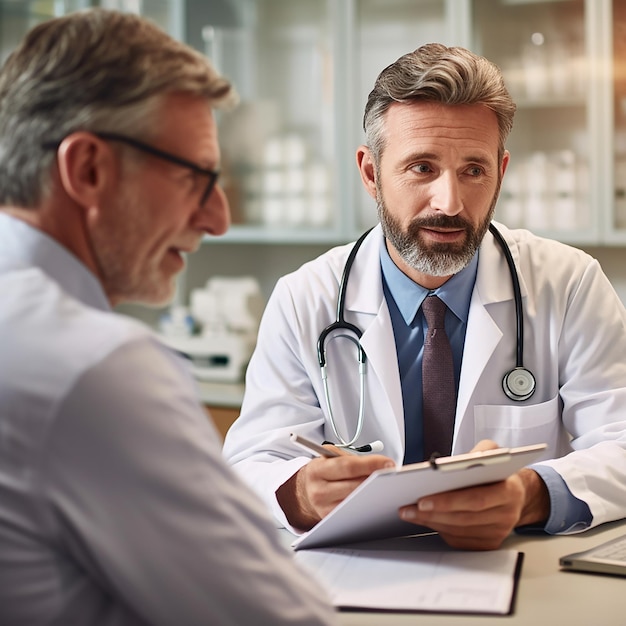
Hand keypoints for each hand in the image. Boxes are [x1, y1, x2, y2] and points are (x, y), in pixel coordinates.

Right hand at [277, 452, 394, 530]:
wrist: (303, 492)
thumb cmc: (321, 472)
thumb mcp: (327, 457)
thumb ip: (348, 457)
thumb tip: (378, 464)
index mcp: (317, 470)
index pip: (348, 466)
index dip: (370, 465)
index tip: (388, 463)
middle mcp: (319, 491)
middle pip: (355, 487)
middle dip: (376, 480)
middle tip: (392, 475)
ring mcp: (324, 509)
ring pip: (357, 502)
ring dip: (374, 494)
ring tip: (387, 486)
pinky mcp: (332, 522)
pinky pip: (354, 513)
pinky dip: (367, 505)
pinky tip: (377, 499)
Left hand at [397, 440, 550, 549]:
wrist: (516, 494)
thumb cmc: (499, 472)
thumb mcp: (494, 452)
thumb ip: (481, 452)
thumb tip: (459, 462)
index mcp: (509, 491)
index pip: (476, 500)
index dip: (448, 501)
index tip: (423, 499)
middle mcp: (506, 515)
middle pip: (463, 518)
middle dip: (432, 513)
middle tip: (409, 508)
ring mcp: (498, 532)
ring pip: (459, 530)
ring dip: (431, 522)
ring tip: (410, 513)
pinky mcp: (488, 543)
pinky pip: (460, 540)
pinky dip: (439, 530)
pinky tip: (425, 520)